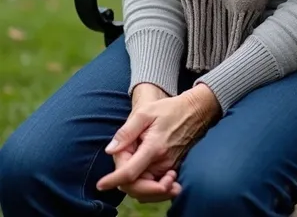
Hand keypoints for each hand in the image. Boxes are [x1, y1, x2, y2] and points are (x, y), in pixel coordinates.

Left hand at [96, 84, 220, 195]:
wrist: (195, 111)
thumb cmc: (169, 109)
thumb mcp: (145, 112)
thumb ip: (126, 132)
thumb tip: (110, 150)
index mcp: (153, 148)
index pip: (129, 173)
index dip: (113, 180)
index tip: (100, 185)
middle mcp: (162, 162)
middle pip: (136, 187)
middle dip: (122, 182)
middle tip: (116, 168)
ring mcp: (169, 167)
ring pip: (145, 188)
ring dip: (133, 184)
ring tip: (127, 169)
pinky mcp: (172, 168)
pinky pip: (155, 185)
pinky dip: (145, 186)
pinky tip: (141, 175)